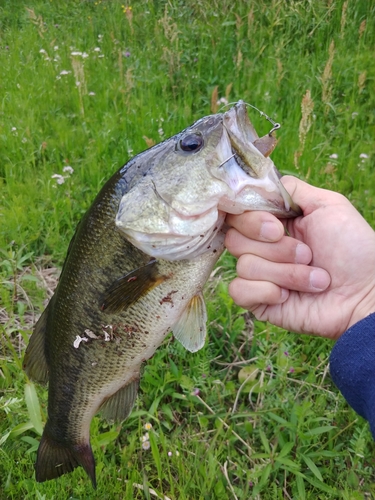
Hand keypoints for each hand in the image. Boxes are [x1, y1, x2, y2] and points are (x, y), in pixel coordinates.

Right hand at [225, 176, 374, 339]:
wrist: (366, 293)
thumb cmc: (354, 248)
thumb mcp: (328, 205)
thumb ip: (291, 190)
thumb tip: (260, 186)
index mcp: (275, 223)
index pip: (239, 214)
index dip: (252, 221)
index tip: (278, 229)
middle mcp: (263, 247)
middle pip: (235, 239)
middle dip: (275, 249)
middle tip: (307, 254)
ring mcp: (260, 276)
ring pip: (244, 266)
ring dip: (285, 273)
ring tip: (315, 279)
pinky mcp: (259, 301)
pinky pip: (239, 291)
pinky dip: (266, 292)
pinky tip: (288, 296)